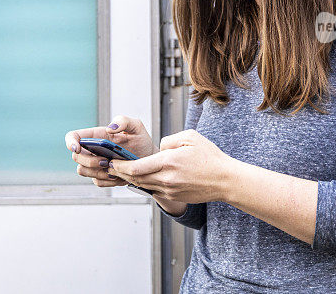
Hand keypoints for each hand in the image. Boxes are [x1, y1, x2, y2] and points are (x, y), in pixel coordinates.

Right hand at [65, 115, 157, 187]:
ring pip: (83, 171)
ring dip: (97, 172)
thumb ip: (124, 121)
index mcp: (96, 135)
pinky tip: (119, 175)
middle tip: (106, 161)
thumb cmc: (141, 141)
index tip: (76, 148)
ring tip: (115, 168)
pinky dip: (107, 180)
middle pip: (76, 157)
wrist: (149, 160)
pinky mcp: (101, 176)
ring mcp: (95, 164)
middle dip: (89, 161)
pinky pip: (97, 181)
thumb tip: (110, 128)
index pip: (74, 136)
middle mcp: (92, 150)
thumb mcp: (136, 126)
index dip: (70, 142)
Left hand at [107, 129, 232, 203]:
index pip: (136, 167)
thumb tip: (157, 150)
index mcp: (168, 162)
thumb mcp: (189, 137)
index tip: (111, 161)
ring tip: (122, 172)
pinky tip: (142, 178)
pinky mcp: (174, 197)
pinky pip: (155, 190)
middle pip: (135, 178)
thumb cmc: (209, 157)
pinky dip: (145, 184)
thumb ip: (167, 141)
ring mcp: (170, 190)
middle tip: (110, 167)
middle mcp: (166, 179)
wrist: (225, 180)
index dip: (120, 165)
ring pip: (143, 185)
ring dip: (131, 179)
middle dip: (121, 173)